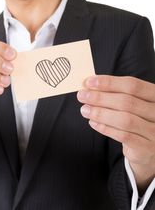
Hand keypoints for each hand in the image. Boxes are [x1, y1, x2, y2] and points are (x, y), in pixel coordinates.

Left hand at [77, 75, 154, 190]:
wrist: (151, 149)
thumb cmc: (138, 119)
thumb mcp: (134, 103)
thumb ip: (117, 93)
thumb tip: (90, 86)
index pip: (133, 85)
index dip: (109, 82)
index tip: (89, 82)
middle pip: (127, 102)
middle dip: (100, 98)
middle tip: (82, 96)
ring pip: (124, 119)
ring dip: (100, 113)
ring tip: (85, 110)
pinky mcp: (147, 148)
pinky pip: (123, 136)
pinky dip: (105, 128)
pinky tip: (93, 123)